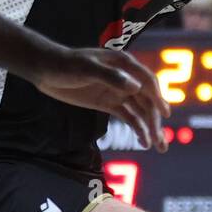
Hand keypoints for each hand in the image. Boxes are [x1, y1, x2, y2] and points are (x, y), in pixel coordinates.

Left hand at [28, 47, 170, 151]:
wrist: (46, 70)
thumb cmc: (66, 64)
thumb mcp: (87, 69)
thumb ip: (111, 77)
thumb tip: (136, 87)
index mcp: (125, 64)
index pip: (147, 82)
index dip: (157, 97)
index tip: (165, 114)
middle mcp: (127, 78)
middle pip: (147, 101)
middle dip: (156, 121)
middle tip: (161, 141)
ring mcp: (119, 92)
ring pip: (141, 111)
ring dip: (151, 128)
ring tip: (159, 147)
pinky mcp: (110, 103)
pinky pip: (129, 116)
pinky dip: (138, 128)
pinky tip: (143, 142)